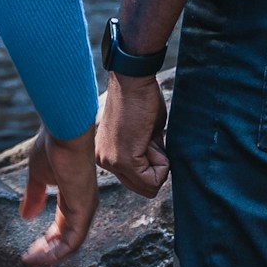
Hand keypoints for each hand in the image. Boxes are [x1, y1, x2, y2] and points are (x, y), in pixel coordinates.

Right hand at [19, 124, 98, 266]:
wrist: (64, 130)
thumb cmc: (53, 146)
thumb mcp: (38, 175)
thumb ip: (34, 196)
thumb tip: (26, 216)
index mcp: (73, 197)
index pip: (62, 226)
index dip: (46, 240)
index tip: (28, 249)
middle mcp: (83, 205)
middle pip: (67, 239)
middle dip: (46, 251)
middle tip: (28, 258)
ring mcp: (85, 208)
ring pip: (70, 245)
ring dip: (49, 255)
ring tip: (30, 259)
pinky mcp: (83, 209)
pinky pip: (72, 242)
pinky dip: (55, 252)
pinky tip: (38, 255)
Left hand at [97, 72, 167, 196]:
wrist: (134, 79)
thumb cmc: (141, 99)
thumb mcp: (143, 135)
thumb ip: (145, 156)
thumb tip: (157, 173)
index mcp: (105, 154)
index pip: (136, 181)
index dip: (152, 164)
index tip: (149, 138)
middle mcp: (103, 161)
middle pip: (141, 188)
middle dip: (155, 167)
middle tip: (151, 139)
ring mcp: (111, 162)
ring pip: (148, 187)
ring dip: (159, 164)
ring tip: (149, 137)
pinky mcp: (123, 160)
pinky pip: (153, 180)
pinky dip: (163, 163)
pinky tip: (152, 138)